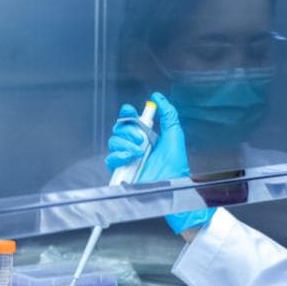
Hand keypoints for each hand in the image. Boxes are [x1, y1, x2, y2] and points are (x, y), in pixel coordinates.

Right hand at [105, 93, 213, 235]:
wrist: (171, 187)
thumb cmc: (176, 166)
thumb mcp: (175, 135)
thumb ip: (168, 115)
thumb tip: (159, 98)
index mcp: (147, 137)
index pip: (131, 120)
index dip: (127, 113)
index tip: (130, 110)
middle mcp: (135, 146)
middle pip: (119, 128)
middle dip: (128, 129)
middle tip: (140, 137)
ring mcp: (127, 159)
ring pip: (113, 141)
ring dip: (126, 143)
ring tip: (139, 152)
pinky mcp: (120, 171)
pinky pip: (110, 158)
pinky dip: (118, 155)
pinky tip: (129, 158)